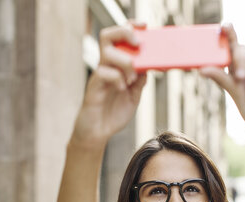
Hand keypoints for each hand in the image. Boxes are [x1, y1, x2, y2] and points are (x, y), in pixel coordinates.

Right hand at [73, 23, 146, 146]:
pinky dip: (117, 78)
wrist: (98, 133)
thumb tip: (150, 67)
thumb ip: (140, 82)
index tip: (144, 26)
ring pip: (107, 53)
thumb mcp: (134, 97)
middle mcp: (106, 66)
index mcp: (116, 66)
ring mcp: (99, 76)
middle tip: (137, 44)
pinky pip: (103, 73)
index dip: (130, 27)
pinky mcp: (94, 87)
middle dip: (124, 33)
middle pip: (108, 36)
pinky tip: (123, 88)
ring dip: (125, 61)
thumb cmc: (113, 113)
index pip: (119, 38)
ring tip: (132, 78)